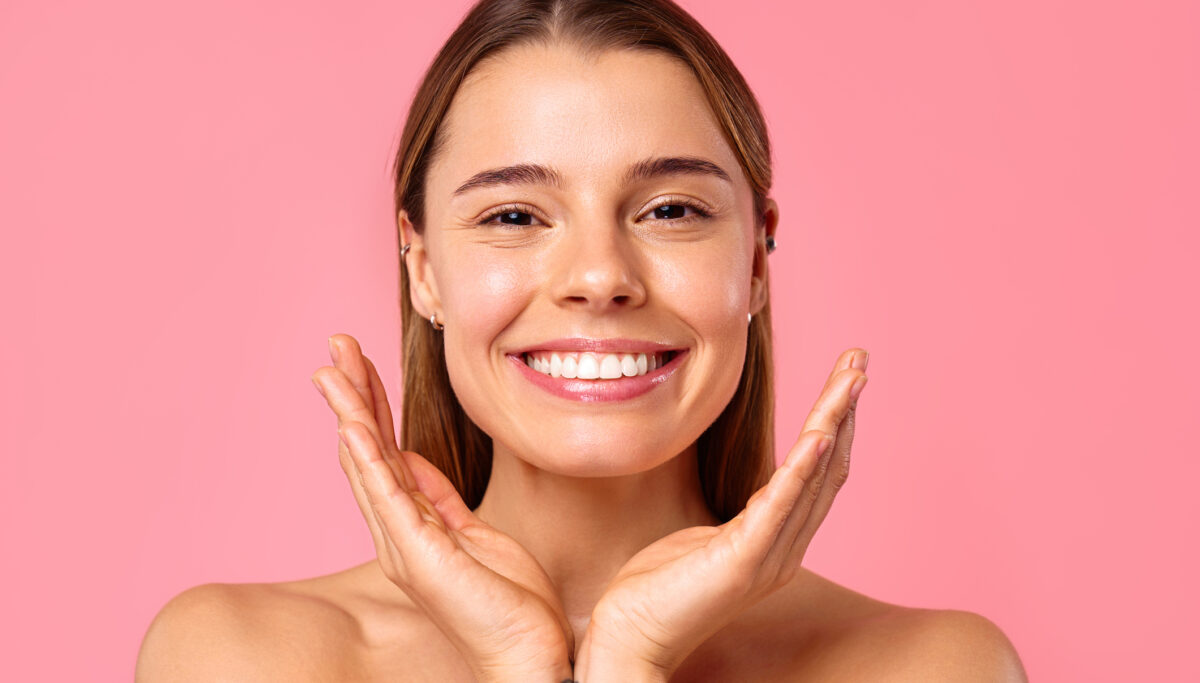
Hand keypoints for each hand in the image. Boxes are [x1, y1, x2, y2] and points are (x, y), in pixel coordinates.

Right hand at [311, 334, 574, 682]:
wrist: (528, 657)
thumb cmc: (507, 606)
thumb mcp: (476, 534)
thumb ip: (440, 499)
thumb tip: (415, 461)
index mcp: (413, 524)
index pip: (384, 451)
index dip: (370, 404)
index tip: (357, 362)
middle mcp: (399, 532)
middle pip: (367, 451)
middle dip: (352, 396)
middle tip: (334, 347)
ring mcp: (405, 545)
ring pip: (369, 466)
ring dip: (351, 414)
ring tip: (332, 370)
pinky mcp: (420, 557)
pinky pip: (389, 499)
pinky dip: (369, 461)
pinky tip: (353, 427)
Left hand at [574, 348, 868, 680]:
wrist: (631, 638)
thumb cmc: (659, 588)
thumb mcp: (706, 538)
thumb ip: (739, 515)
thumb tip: (752, 487)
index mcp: (778, 539)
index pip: (820, 472)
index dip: (835, 422)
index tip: (845, 376)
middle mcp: (786, 547)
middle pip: (829, 467)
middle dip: (845, 409)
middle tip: (860, 360)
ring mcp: (769, 556)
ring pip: (814, 477)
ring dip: (834, 423)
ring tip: (850, 380)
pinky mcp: (742, 562)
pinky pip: (780, 506)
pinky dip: (802, 469)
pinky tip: (818, 435)